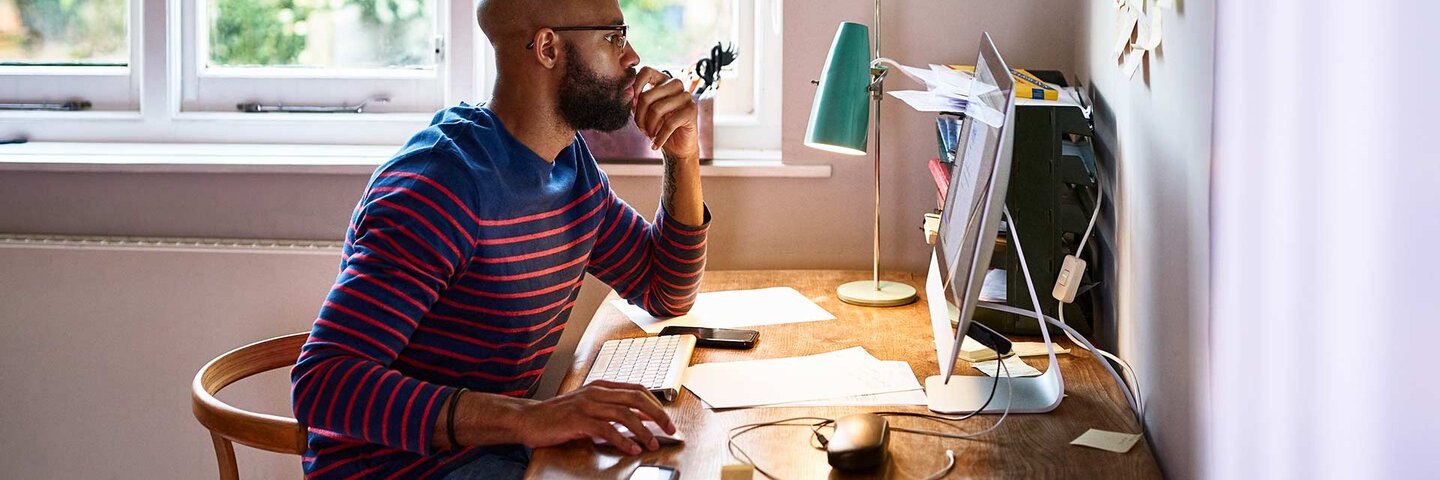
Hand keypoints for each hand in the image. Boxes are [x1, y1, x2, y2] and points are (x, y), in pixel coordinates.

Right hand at [513, 380, 675, 454]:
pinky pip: (606, 429)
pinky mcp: (578, 420)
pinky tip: (631, 449)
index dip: (656, 404)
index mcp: (601, 387)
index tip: (667, 419)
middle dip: (657, 415)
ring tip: (651, 444)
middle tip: (669, 430)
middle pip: (637, 398)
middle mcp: (596, 392)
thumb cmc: (558, 415)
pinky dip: (622, 440)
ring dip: (643, 431)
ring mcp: (587, 404)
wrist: (529, 419)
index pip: (637, 389)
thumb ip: (610, 409)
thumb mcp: (588, 407)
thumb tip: (638, 419)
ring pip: (624, 414)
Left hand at [631, 66, 699, 159]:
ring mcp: (685, 96)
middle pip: (647, 96)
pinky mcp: (692, 110)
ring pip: (657, 109)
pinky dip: (659, 137)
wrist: (677, 147)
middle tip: (641, 129)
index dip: (635, 87)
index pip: (646, 71)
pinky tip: (655, 144)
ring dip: (649, 128)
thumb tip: (627, 94)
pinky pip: (669, 123)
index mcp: (662, 80)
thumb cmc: (658, 127)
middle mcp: (675, 84)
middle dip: (639, 117)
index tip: (632, 105)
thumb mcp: (643, 113)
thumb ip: (635, 102)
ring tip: (649, 135)